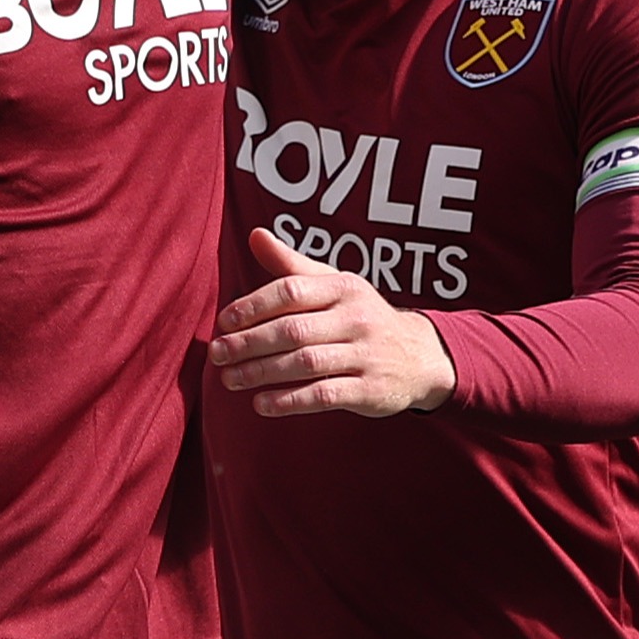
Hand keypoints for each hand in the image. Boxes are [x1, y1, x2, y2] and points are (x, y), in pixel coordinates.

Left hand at [210, 231, 455, 417]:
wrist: (421, 357)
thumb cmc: (362, 318)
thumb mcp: (335, 285)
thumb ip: (293, 266)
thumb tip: (254, 235)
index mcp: (344, 287)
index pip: (291, 291)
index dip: (253, 306)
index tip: (224, 322)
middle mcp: (357, 318)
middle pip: (293, 329)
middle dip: (249, 343)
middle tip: (218, 354)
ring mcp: (366, 354)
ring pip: (305, 363)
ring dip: (261, 373)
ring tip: (230, 380)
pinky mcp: (370, 390)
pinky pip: (324, 395)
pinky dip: (289, 401)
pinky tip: (261, 404)